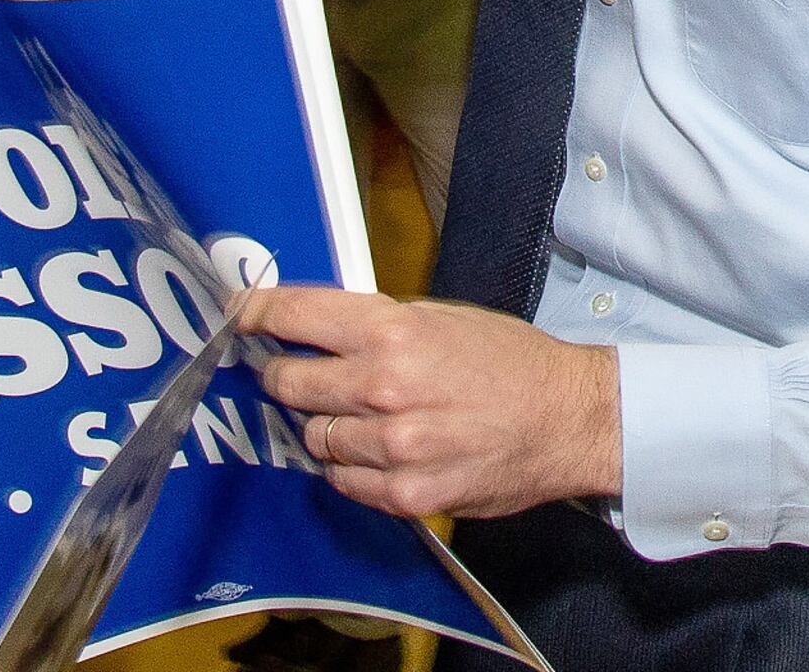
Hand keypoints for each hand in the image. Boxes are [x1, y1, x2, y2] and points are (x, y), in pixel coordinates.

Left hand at [242, 288, 620, 518]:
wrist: (569, 419)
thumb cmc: (510, 362)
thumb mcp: (442, 317)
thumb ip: (377, 325)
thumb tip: (318, 329)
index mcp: (392, 332)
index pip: (295, 317)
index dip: (256, 313)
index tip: (239, 314)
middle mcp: (383, 388)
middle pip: (288, 383)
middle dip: (285, 376)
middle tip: (295, 374)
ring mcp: (392, 448)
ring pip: (314, 437)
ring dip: (325, 426)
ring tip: (359, 417)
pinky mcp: (407, 494)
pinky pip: (344, 481)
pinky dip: (350, 467)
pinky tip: (377, 452)